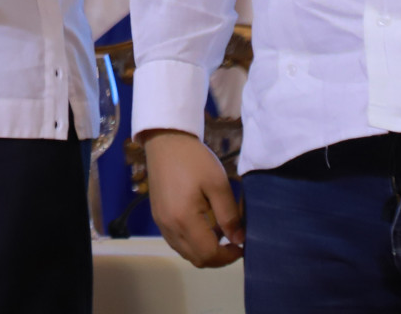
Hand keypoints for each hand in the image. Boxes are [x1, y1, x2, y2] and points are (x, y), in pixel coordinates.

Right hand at [143, 129, 244, 267]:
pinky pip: (176, 241)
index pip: (208, 254)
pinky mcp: (158, 216)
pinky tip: (203, 225)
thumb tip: (238, 240)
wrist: (165, 141)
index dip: (228, 257)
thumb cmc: (194, 159)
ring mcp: (161, 222)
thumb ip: (229, 215)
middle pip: (196, 259)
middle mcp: (169, 226)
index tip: (242, 245)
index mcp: (184, 219)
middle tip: (234, 241)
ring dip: (205, 250)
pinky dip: (192, 242)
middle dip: (218, 257)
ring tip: (220, 232)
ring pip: (185, 252)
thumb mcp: (218, 184)